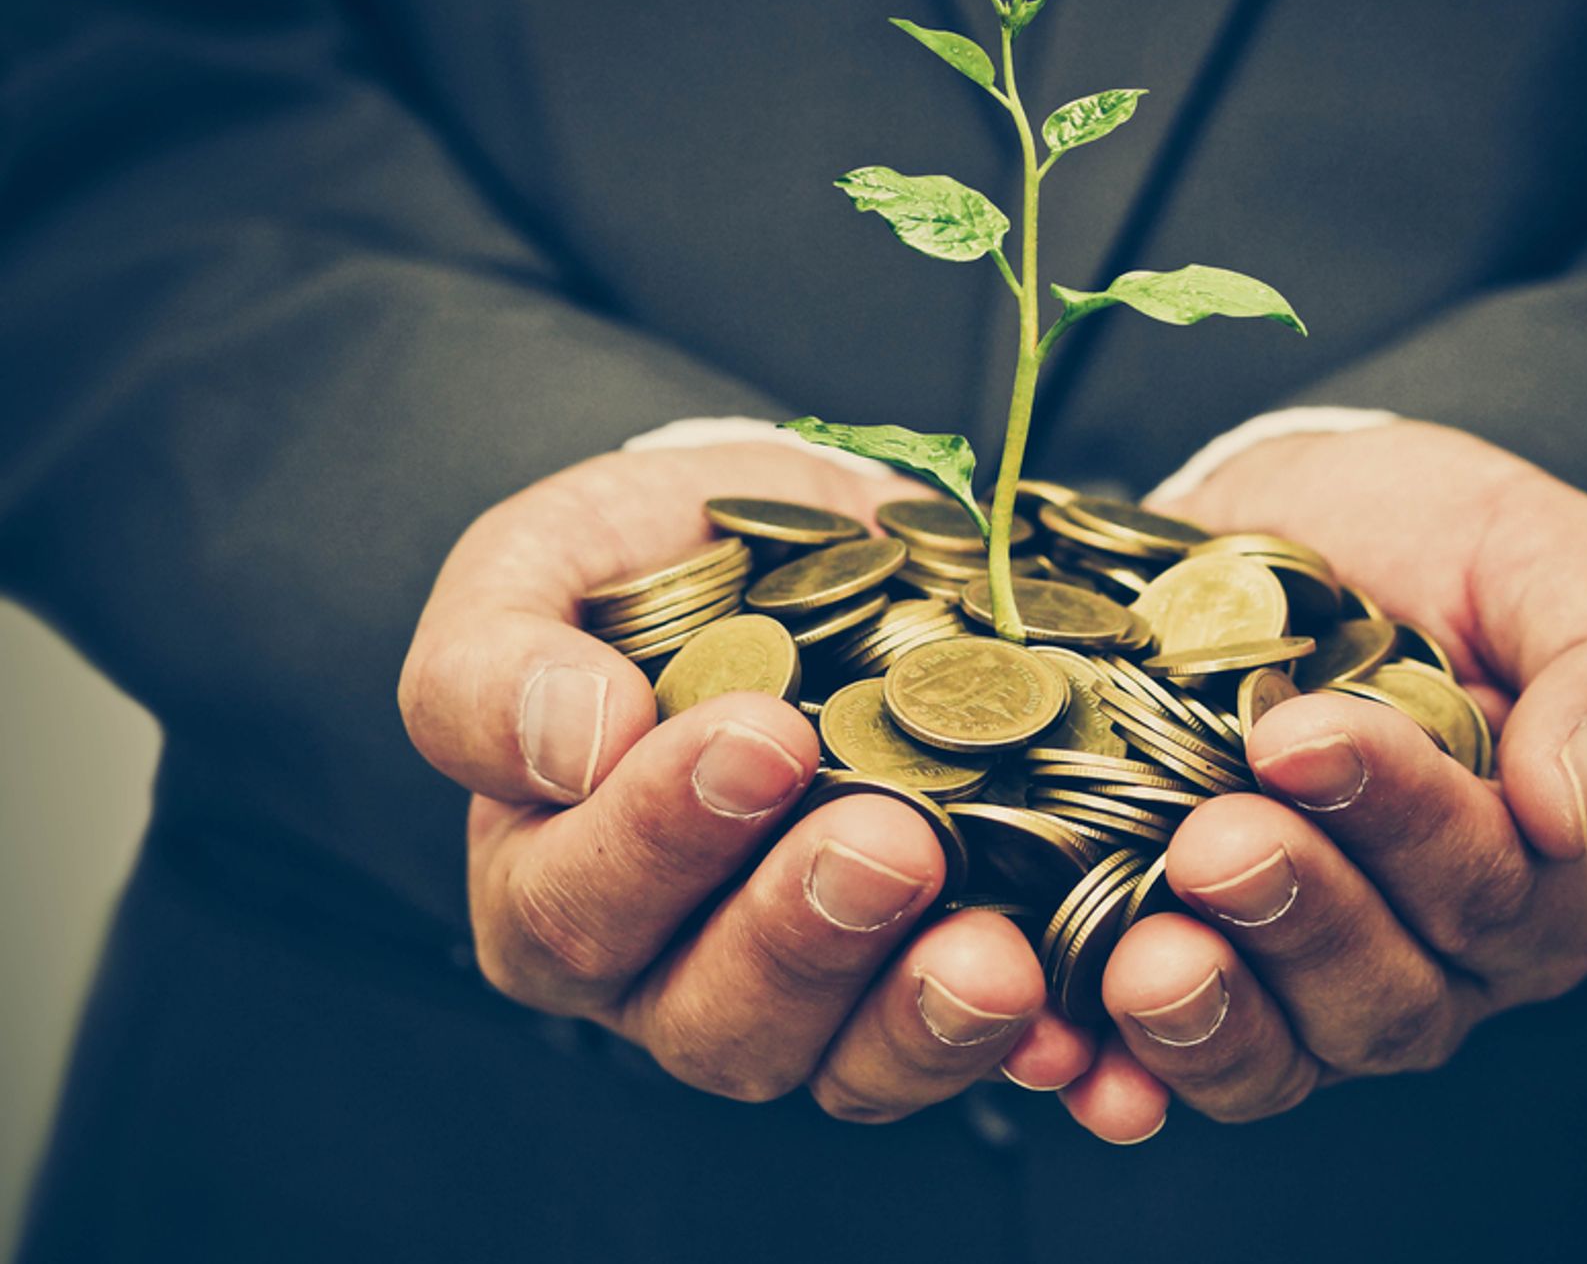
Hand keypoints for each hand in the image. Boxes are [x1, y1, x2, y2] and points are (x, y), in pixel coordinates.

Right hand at [399, 443, 1095, 1118]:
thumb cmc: (656, 561)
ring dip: (915, 1013)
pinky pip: (962, 1056)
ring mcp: (808, 1001)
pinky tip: (1064, 1013)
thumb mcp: (542, 564)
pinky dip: (1020, 1043)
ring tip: (990, 947)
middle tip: (888, 841)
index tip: (759, 736)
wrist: (815, 545)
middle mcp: (669, 972)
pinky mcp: (924, 995)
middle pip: (710, 1018)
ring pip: (836, 1066)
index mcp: (553, 881)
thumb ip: (496, 659)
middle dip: (802, 932)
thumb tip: (570, 746)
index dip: (658, 838)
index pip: (572, 905)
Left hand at [1055, 419, 1586, 1138]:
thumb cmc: (1440, 543)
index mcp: (1534, 880)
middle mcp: (1422, 961)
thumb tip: (1573, 812)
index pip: (1492, 891)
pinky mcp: (1178, 975)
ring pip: (1276, 1060)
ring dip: (1208, 1022)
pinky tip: (1062, 1055)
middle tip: (1216, 837)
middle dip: (1297, 920)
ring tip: (1148, 958)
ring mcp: (1293, 987)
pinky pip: (1150, 1065)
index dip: (1401, 821)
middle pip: (1384, 1000)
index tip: (1302, 733)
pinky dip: (1108, 1070)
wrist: (1288, 518)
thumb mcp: (1552, 563)